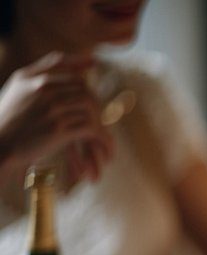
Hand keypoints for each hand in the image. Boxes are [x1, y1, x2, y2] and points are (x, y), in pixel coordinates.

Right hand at [0, 52, 113, 184]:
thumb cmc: (9, 119)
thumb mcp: (18, 87)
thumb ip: (41, 70)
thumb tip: (72, 61)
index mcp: (31, 79)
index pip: (66, 68)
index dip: (81, 72)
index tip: (93, 74)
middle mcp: (42, 90)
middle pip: (83, 88)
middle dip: (94, 103)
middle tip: (96, 117)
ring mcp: (51, 109)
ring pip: (90, 107)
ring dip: (100, 121)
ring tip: (100, 134)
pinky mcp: (58, 130)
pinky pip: (90, 128)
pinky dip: (101, 137)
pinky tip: (102, 145)